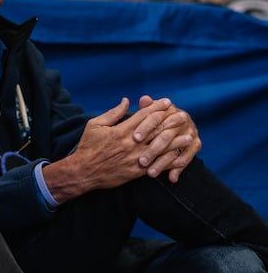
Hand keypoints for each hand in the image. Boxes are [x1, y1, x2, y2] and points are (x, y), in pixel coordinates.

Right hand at [43, 97, 171, 202]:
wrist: (84, 172)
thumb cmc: (88, 146)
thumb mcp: (95, 125)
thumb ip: (113, 113)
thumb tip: (126, 101)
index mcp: (121, 131)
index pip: (144, 116)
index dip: (157, 108)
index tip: (167, 102)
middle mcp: (131, 143)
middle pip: (156, 130)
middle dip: (171, 121)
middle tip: (183, 114)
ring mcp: (135, 158)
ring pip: (161, 148)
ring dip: (176, 141)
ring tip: (188, 134)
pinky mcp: (137, 172)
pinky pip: (157, 165)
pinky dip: (170, 161)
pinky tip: (180, 157)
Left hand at [134, 95, 200, 181]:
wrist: (177, 121)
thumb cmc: (156, 117)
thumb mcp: (150, 111)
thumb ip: (147, 107)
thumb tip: (144, 99)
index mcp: (167, 109)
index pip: (155, 118)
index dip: (145, 127)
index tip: (135, 139)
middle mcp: (181, 120)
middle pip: (165, 136)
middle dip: (153, 150)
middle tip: (141, 161)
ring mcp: (190, 132)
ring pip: (174, 150)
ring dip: (163, 163)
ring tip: (150, 174)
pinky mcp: (196, 144)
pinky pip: (188, 157)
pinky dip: (179, 168)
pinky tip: (171, 178)